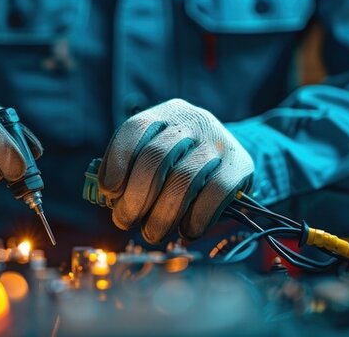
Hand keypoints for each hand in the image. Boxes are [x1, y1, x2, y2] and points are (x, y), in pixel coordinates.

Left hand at [98, 99, 253, 243]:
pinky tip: (186, 230)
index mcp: (164, 114)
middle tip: (125, 221)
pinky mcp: (239, 165)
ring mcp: (217, 141)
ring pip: (183, 179)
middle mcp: (192, 121)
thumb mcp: (156, 155)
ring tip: (151, 233)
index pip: (135, 129)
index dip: (117, 162)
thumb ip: (132, 171)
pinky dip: (196, 218)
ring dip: (162, 214)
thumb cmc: (180, 162)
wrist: (231, 158)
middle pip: (156, 157)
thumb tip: (113, 200)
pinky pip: (215, 194)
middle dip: (135, 196)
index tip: (109, 192)